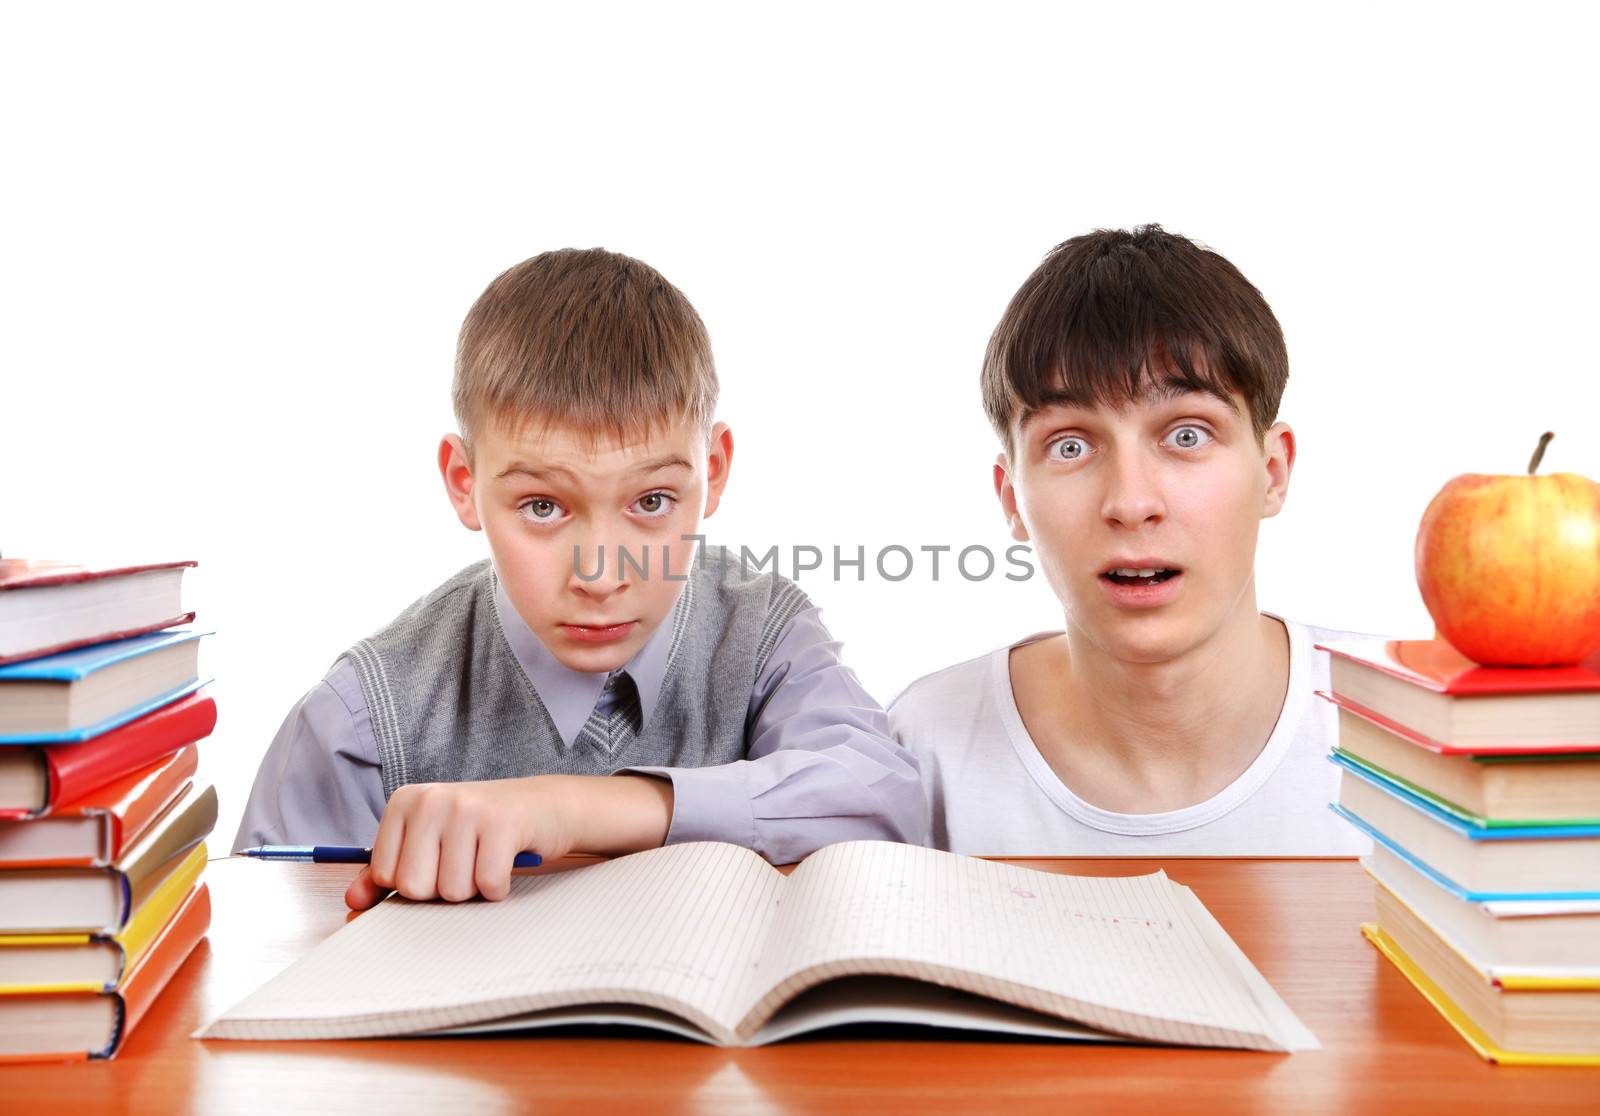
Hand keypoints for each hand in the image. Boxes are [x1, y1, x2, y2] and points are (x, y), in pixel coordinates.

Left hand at [344, 774, 673, 910]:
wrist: (543, 806)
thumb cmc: (481, 830)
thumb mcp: (429, 845)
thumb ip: (387, 874)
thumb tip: (353, 904)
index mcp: (405, 802)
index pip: (387, 876)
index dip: (416, 882)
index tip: (438, 861)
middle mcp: (432, 799)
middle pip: (416, 887)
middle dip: (444, 889)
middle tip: (465, 862)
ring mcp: (467, 808)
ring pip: (452, 890)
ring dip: (474, 888)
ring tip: (485, 859)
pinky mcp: (503, 822)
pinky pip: (488, 885)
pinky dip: (499, 888)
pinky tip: (506, 864)